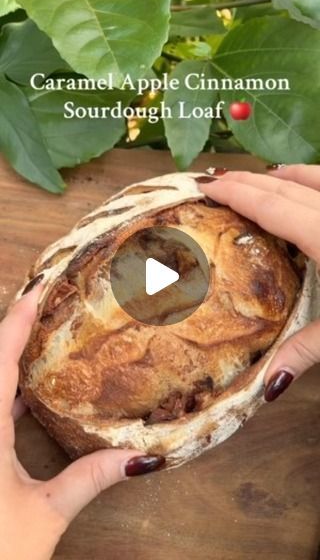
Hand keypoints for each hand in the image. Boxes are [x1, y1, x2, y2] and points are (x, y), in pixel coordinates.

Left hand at [0, 285, 163, 559]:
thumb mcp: (46, 514)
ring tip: (38, 336)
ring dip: (7, 358)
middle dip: (11, 331)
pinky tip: (26, 393)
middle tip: (43, 304)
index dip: (16, 322)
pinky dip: (6, 390)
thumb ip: (90, 478)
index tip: (36, 289)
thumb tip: (141, 458)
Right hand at [199, 164, 319, 401]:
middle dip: (252, 180)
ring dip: (284, 176)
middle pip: (289, 186)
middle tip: (220, 181)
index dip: (238, 194)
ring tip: (260, 179)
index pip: (273, 206)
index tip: (209, 186)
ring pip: (317, 177)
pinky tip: (311, 190)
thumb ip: (306, 351)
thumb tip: (268, 388)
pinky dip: (314, 182)